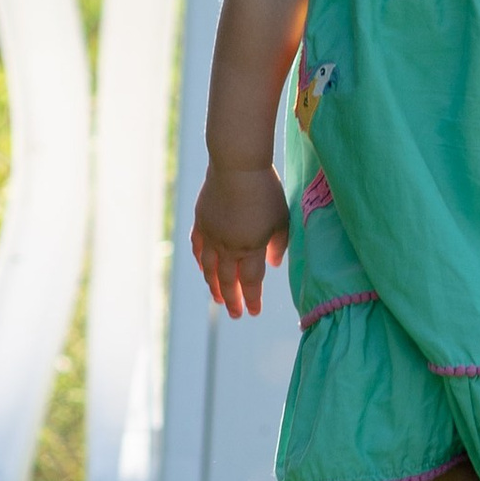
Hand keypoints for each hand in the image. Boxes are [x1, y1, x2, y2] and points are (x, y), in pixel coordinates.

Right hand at [191, 161, 287, 317]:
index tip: (253, 312)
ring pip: (209, 269)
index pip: (251, 282)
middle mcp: (227, 247)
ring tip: (217, 299)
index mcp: (250, 248)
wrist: (236, 166)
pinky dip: (201, 262)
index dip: (252, 299)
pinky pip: (198, 248)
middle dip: (232, 300)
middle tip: (235, 314)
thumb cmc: (266, 191)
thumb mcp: (281, 219)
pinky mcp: (201, 222)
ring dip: (213, 286)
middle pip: (228, 281)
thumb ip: (278, 245)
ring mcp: (211, 236)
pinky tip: (204, 268)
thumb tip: (272, 264)